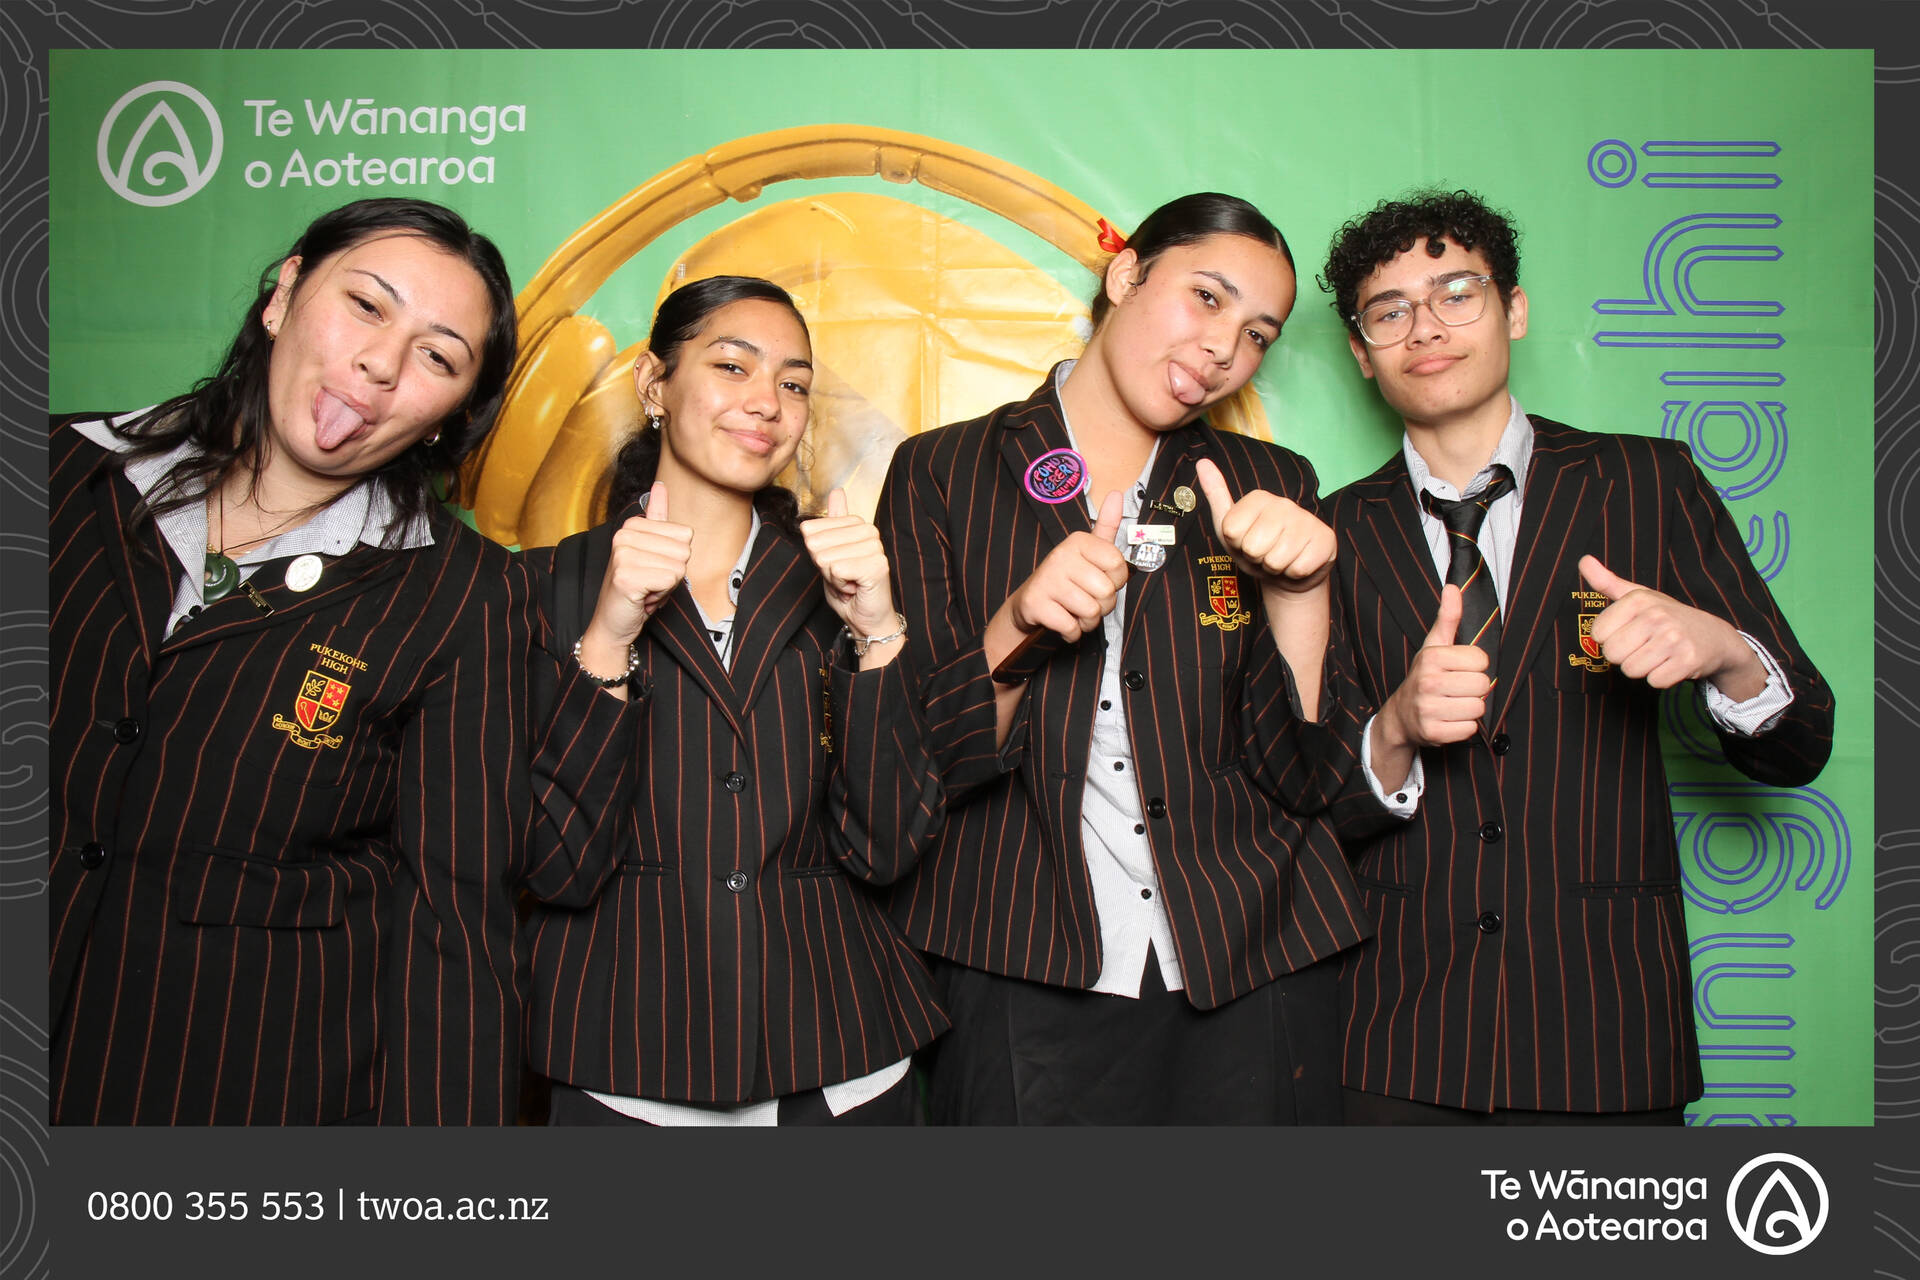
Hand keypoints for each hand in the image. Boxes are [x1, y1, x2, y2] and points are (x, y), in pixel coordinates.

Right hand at [582, 481, 692, 651]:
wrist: (613, 623)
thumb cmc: (636, 589)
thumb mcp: (650, 550)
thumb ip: (657, 517)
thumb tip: (660, 485)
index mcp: (632, 525)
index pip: (685, 535)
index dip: (675, 558)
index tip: (652, 568)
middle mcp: (625, 535)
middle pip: (684, 550)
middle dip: (672, 573)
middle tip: (649, 582)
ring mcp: (623, 555)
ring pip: (679, 567)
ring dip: (666, 586)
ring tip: (645, 589)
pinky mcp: (626, 576)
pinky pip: (670, 580)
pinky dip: (661, 595)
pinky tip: (643, 598)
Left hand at [801, 488, 897, 635]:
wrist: (868, 619)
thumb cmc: (850, 589)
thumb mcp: (832, 553)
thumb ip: (833, 524)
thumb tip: (837, 491)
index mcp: (858, 525)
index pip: (811, 529)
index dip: (817, 554)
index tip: (836, 566)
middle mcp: (869, 531)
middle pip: (816, 543)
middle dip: (824, 567)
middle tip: (843, 577)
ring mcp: (875, 547)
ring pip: (825, 558)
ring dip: (832, 578)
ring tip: (850, 582)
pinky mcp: (876, 565)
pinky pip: (836, 570)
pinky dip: (840, 585)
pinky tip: (854, 588)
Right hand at [1003, 490, 1128, 641]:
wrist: (1029, 604)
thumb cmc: (1067, 579)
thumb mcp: (1087, 551)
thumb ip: (1106, 526)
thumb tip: (1118, 494)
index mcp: (1078, 541)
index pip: (1119, 566)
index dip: (1115, 581)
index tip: (1099, 579)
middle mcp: (1062, 555)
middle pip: (1107, 592)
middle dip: (1102, 606)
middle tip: (1085, 600)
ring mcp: (1047, 579)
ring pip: (1091, 612)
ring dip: (1086, 621)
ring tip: (1073, 611)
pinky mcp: (1036, 603)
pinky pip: (1072, 627)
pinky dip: (1071, 632)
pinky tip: (1062, 621)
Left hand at [1193, 458, 1333, 592]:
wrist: (1288, 574)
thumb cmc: (1255, 550)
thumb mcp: (1229, 527)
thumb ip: (1216, 495)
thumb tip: (1202, 462)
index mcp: (1259, 498)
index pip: (1231, 531)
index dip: (1236, 545)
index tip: (1246, 541)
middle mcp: (1284, 503)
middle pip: (1252, 547)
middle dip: (1256, 558)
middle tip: (1264, 553)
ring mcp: (1307, 520)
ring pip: (1276, 560)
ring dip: (1275, 568)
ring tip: (1280, 559)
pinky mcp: (1326, 539)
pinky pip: (1298, 568)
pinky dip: (1294, 574)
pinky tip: (1297, 563)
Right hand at [1377, 585, 1492, 748]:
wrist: (1401, 716)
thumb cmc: (1424, 677)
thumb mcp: (1434, 646)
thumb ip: (1448, 618)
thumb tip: (1452, 587)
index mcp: (1431, 658)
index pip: (1481, 660)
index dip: (1475, 666)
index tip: (1459, 669)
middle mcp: (1428, 682)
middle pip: (1482, 685)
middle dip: (1474, 689)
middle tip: (1458, 689)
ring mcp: (1429, 709)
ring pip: (1478, 708)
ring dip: (1470, 708)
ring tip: (1454, 704)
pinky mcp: (1433, 733)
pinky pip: (1470, 729)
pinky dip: (1463, 728)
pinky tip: (1450, 719)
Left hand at [1580, 555, 1759, 692]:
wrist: (1714, 637)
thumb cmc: (1668, 617)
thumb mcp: (1639, 596)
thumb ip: (1607, 582)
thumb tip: (1583, 560)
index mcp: (1639, 600)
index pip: (1598, 633)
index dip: (1610, 637)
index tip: (1628, 631)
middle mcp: (1656, 616)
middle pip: (1612, 654)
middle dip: (1625, 655)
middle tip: (1644, 645)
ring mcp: (1674, 638)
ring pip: (1631, 670)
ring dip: (1642, 668)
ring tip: (1658, 654)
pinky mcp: (1688, 661)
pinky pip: (1654, 682)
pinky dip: (1661, 678)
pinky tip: (1672, 664)